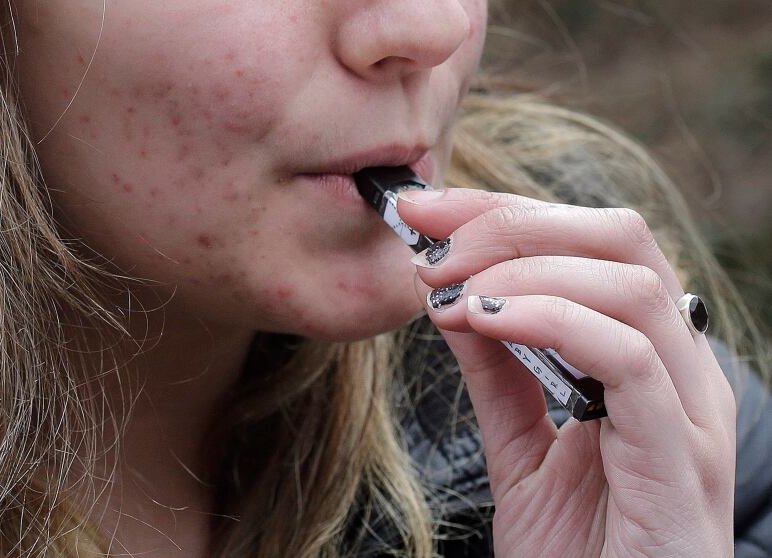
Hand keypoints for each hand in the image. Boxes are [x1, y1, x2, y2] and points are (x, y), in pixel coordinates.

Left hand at [396, 188, 735, 556]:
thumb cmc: (578, 552)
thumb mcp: (522, 446)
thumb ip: (500, 373)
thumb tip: (457, 298)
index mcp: (648, 356)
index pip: (591, 243)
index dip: (506, 212)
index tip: (427, 211)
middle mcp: (681, 369)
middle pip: (619, 238)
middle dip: (514, 223)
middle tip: (434, 246)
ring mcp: (691, 411)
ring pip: (629, 283)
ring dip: (525, 268)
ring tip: (452, 290)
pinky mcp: (684, 456)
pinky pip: (631, 357)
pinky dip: (552, 319)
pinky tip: (487, 322)